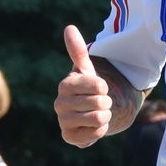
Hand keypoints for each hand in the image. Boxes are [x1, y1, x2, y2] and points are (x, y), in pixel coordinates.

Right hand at [55, 25, 110, 146]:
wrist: (89, 113)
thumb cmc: (89, 90)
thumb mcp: (87, 70)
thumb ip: (78, 51)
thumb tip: (69, 28)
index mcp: (65, 85)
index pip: (98, 85)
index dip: (105, 87)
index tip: (99, 88)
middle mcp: (59, 103)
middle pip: (99, 102)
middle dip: (106, 103)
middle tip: (99, 103)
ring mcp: (63, 121)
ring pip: (98, 118)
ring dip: (105, 116)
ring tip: (97, 113)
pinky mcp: (69, 137)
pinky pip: (95, 133)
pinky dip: (100, 130)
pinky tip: (92, 127)